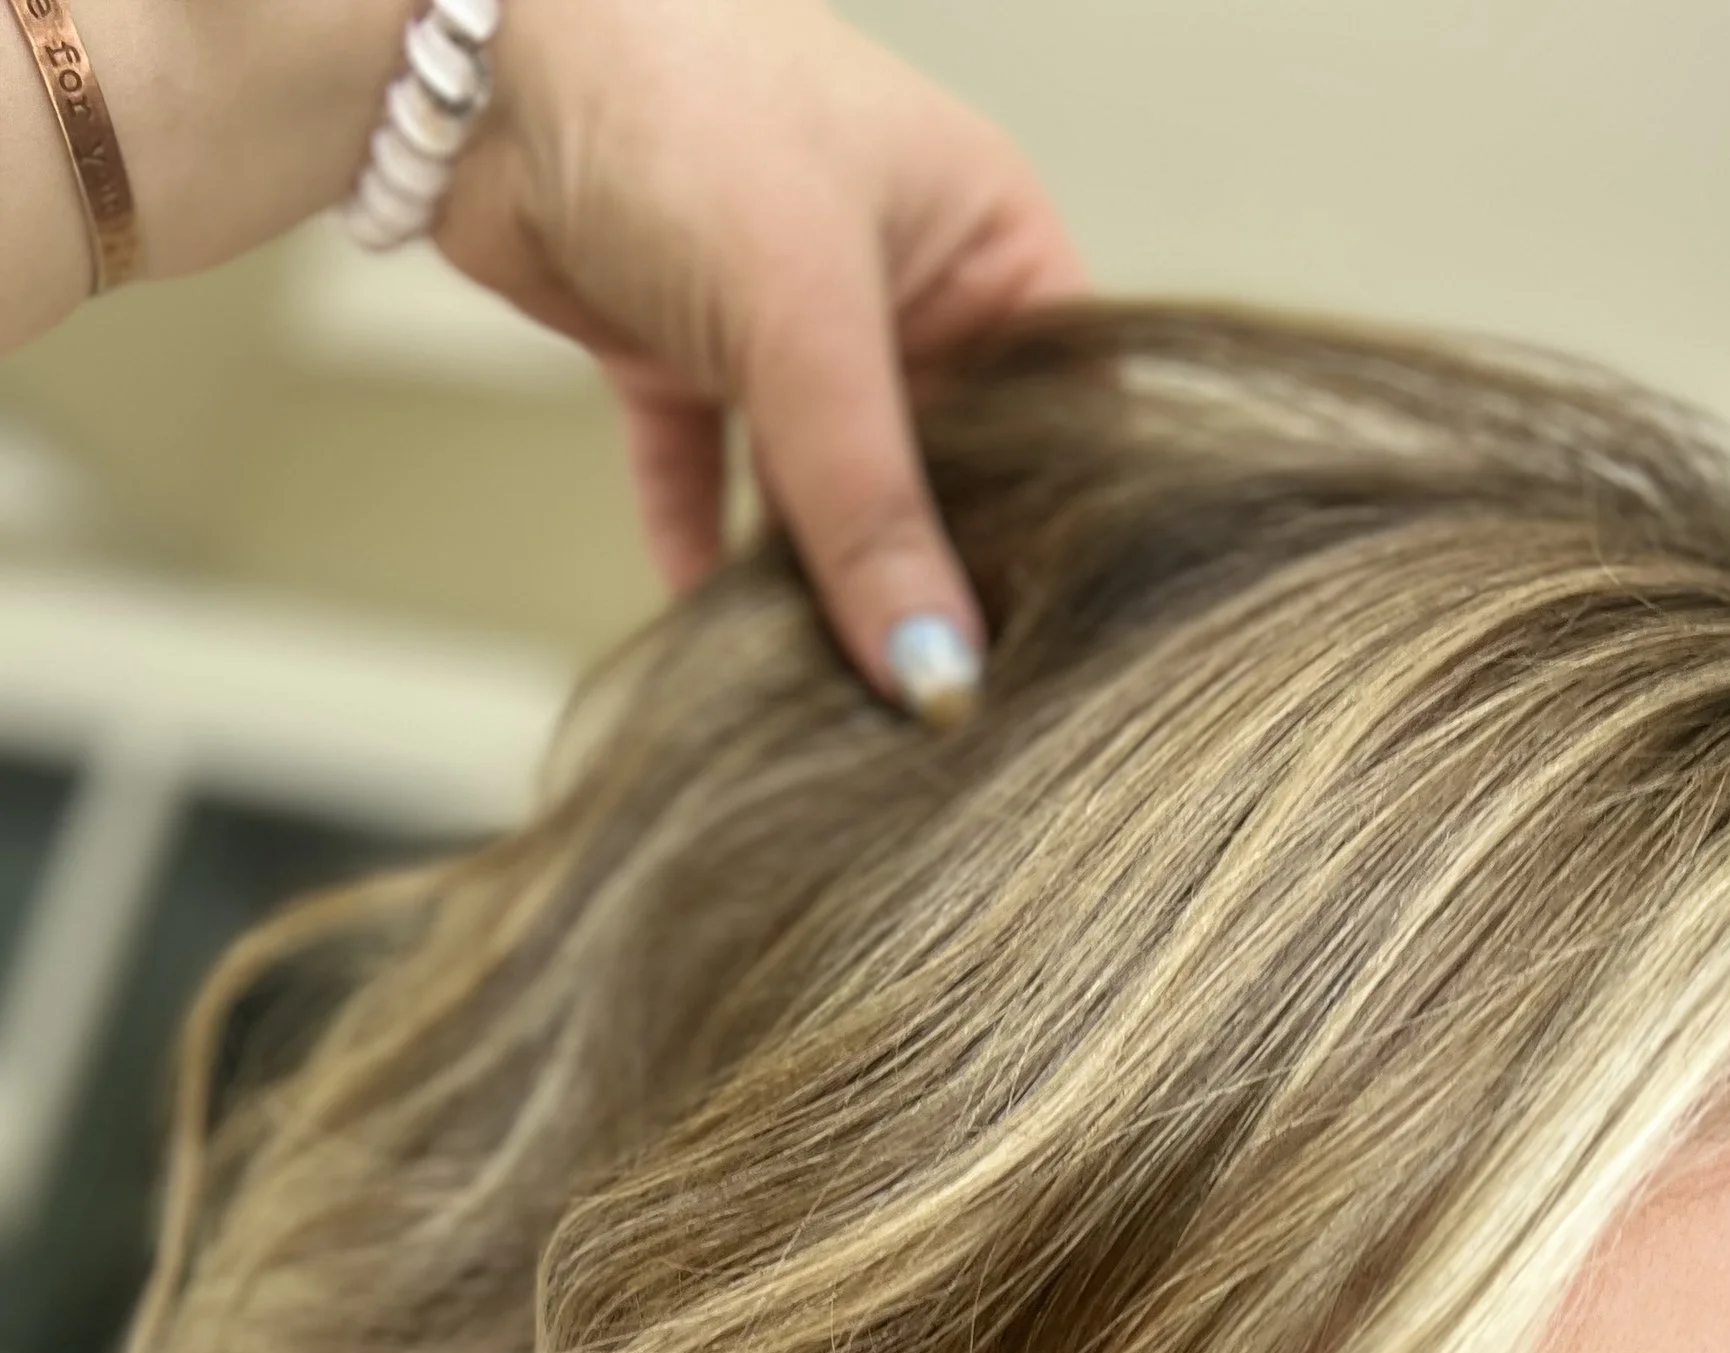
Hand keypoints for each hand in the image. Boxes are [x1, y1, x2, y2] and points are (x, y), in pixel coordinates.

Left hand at [431, 1, 1086, 707]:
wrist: (467, 50)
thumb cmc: (679, 100)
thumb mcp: (802, 319)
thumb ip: (868, 507)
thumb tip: (934, 676)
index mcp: (984, 239)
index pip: (1062, 413)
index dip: (1058, 531)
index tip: (1047, 655)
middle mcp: (901, 283)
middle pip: (945, 471)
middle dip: (929, 577)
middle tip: (936, 709)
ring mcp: (788, 321)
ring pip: (827, 489)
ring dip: (820, 582)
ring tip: (836, 695)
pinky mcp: (680, 351)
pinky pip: (714, 481)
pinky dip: (708, 550)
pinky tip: (718, 635)